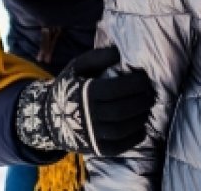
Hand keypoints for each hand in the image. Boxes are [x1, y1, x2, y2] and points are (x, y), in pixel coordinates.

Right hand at [15, 45, 155, 155]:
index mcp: (85, 93)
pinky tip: (141, 126)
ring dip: (140, 118)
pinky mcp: (95, 149)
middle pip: (122, 110)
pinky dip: (134, 138)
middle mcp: (87, 116)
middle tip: (151, 94)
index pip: (116, 90)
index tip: (145, 79)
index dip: (135, 84)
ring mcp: (91, 135)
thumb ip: (98, 57)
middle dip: (142, 101)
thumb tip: (120, 52)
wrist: (49, 116)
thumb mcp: (78, 66)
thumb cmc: (70, 86)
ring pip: (122, 130)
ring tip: (147, 108)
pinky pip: (118, 147)